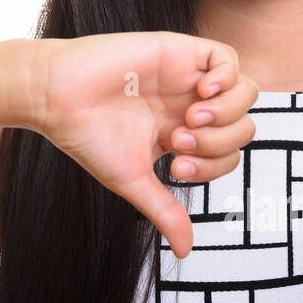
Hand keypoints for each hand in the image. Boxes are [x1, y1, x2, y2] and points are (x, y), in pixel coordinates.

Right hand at [32, 31, 257, 256]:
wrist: (58, 96)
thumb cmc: (87, 137)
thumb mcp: (133, 180)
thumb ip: (165, 211)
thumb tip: (185, 252)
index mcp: (180, 134)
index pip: (227, 154)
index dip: (213, 166)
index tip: (175, 165)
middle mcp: (188, 105)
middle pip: (242, 125)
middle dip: (219, 141)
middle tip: (178, 141)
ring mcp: (186, 77)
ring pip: (245, 92)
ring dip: (226, 112)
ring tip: (189, 117)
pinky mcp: (179, 50)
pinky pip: (228, 58)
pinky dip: (226, 79)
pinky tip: (201, 91)